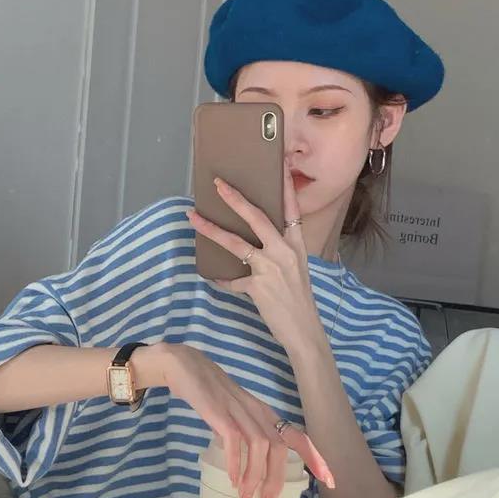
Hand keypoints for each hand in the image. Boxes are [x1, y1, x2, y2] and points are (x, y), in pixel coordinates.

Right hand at [161, 343, 334, 497]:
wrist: (186, 367)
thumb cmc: (211, 394)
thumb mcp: (237, 413)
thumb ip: (247, 432)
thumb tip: (251, 462)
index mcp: (265, 413)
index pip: (297, 436)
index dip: (314, 457)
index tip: (328, 480)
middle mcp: (257, 412)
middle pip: (278, 448)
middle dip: (276, 480)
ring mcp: (239, 411)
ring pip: (260, 447)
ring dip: (255, 477)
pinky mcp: (219, 413)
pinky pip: (234, 441)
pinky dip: (236, 464)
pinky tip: (234, 481)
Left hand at [186, 158, 323, 356]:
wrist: (304, 332)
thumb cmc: (299, 302)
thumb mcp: (296, 271)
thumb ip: (279, 255)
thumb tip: (254, 246)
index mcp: (297, 246)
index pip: (292, 210)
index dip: (285, 187)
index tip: (279, 165)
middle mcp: (285, 252)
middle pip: (258, 218)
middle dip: (235, 199)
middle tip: (217, 184)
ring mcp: (271, 268)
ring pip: (236, 243)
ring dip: (211, 229)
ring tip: (193, 218)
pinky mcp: (257, 286)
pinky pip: (232, 279)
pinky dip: (222, 279)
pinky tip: (214, 277)